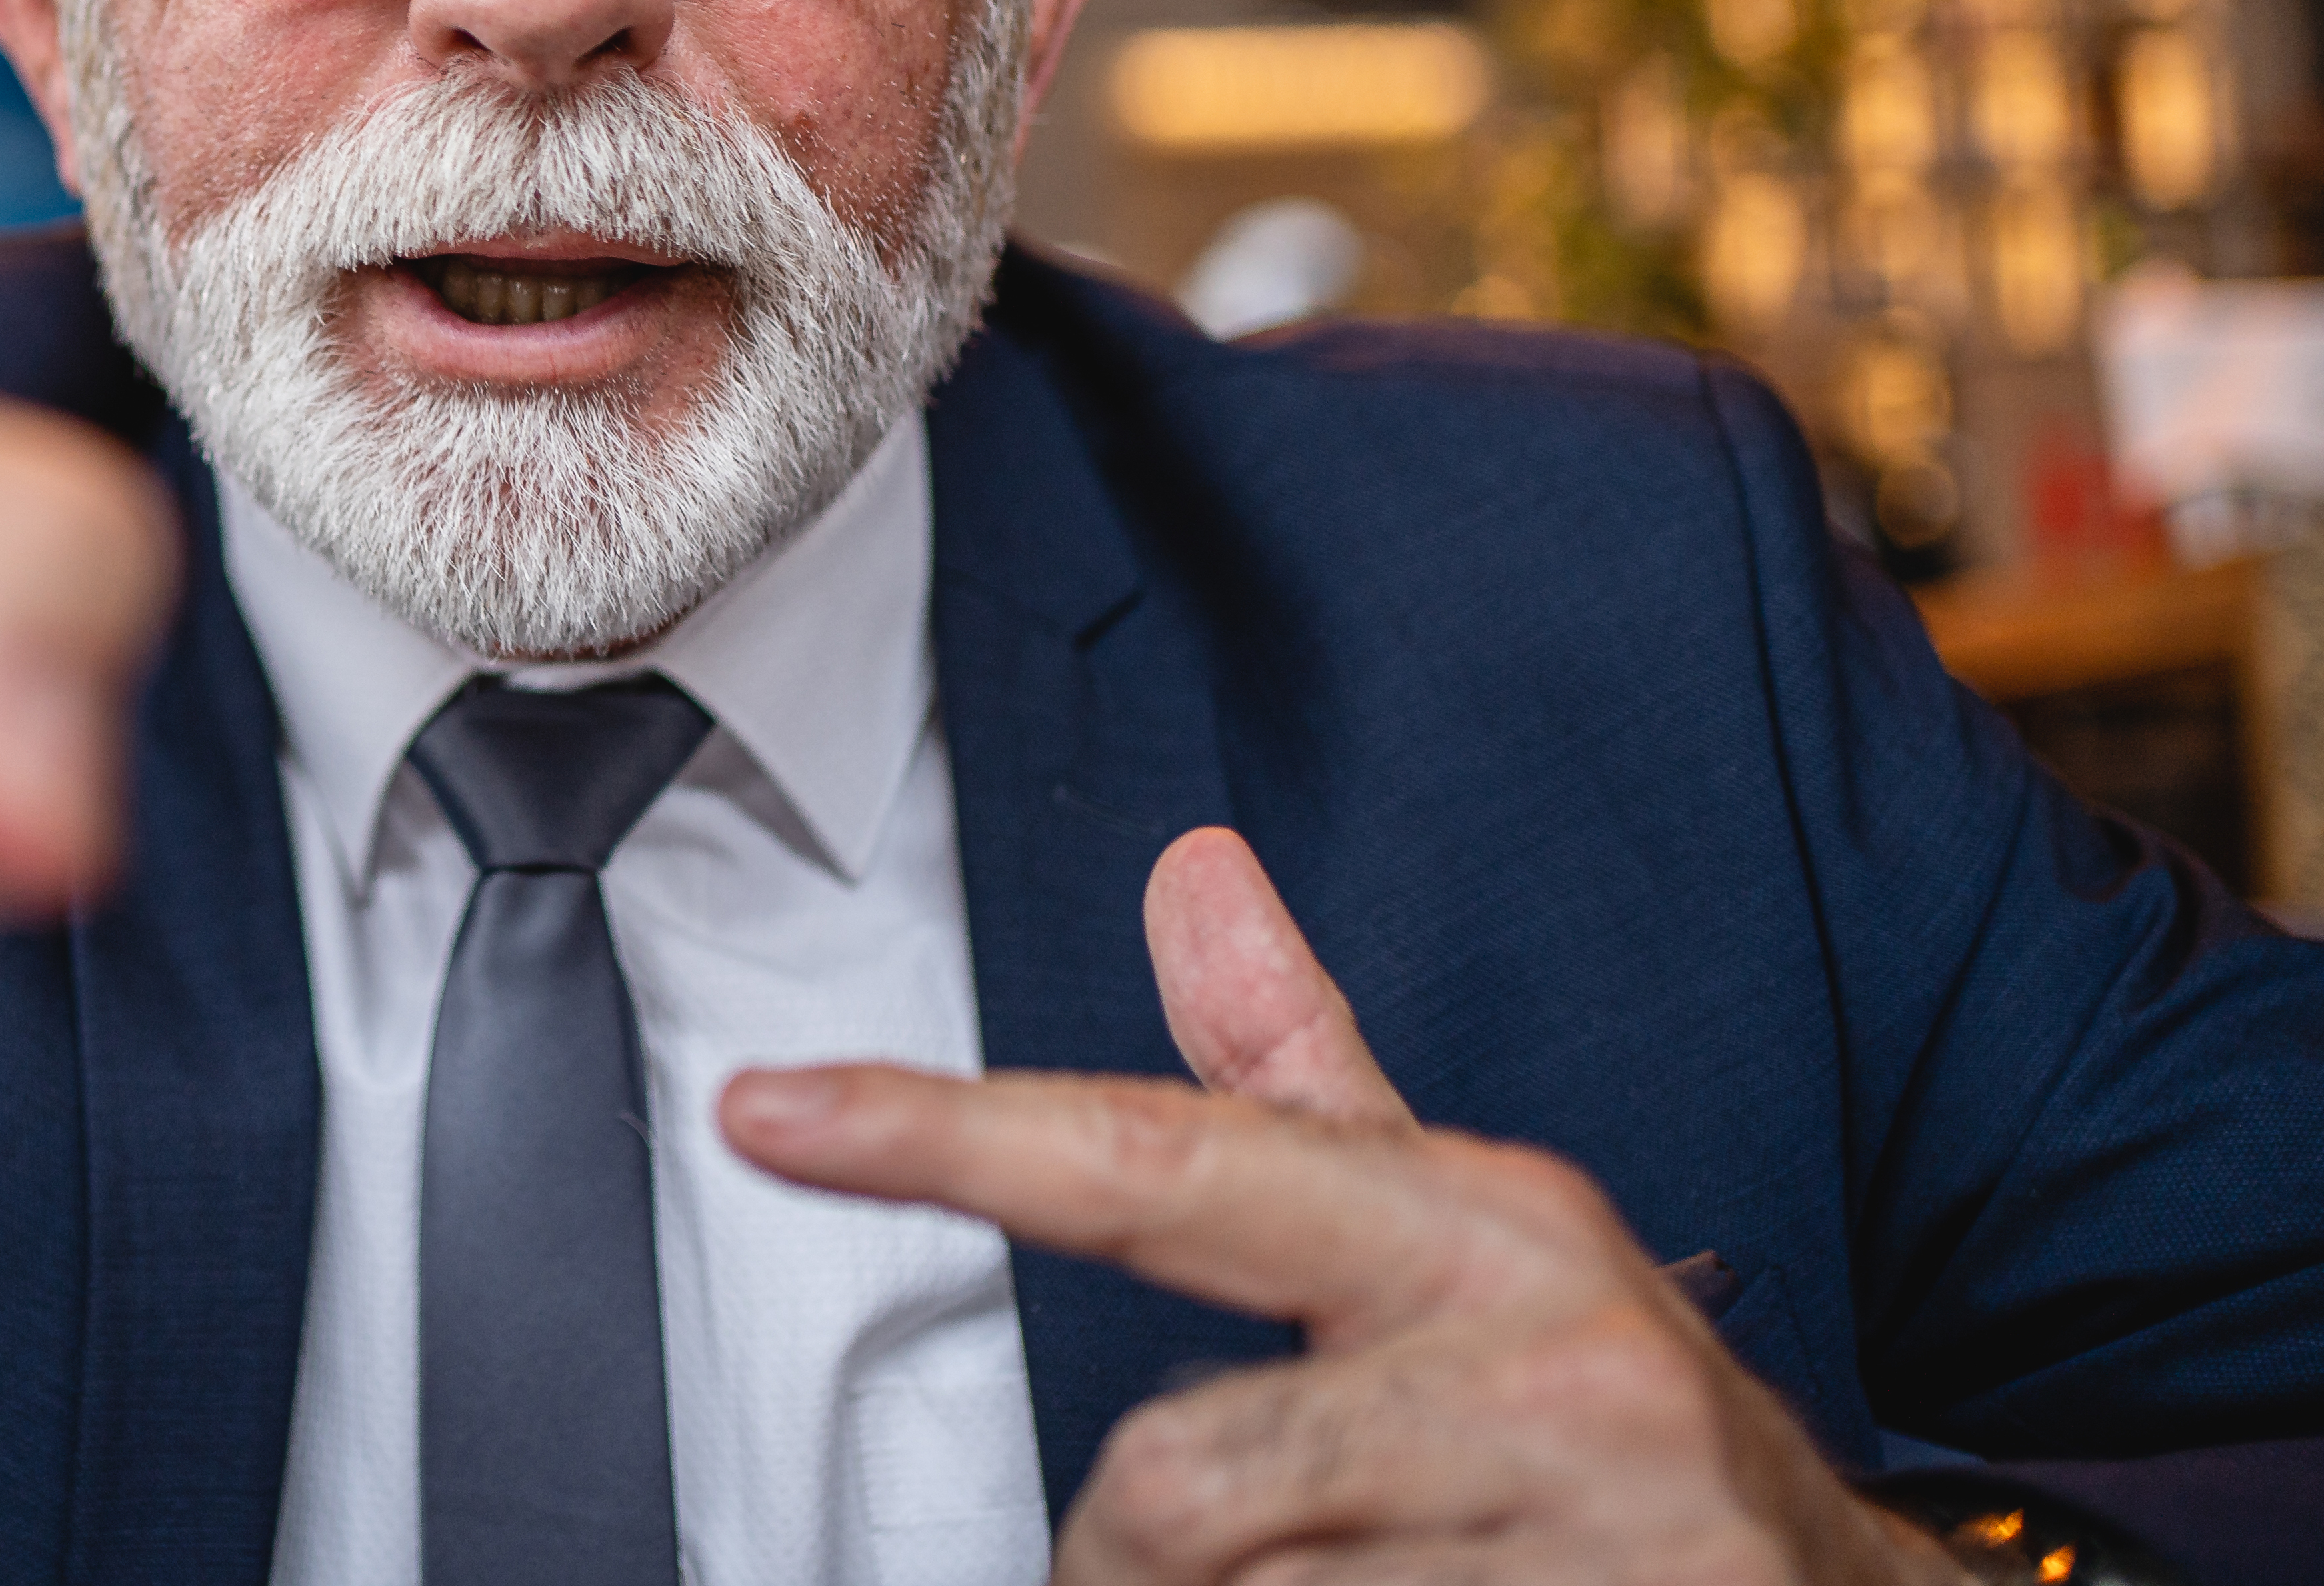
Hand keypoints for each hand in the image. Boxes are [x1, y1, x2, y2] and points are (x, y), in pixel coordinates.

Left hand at [720, 830, 1956, 1584]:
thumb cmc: (1617, 1426)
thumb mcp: (1478, 1236)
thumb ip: (1303, 1076)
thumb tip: (1190, 869)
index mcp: (1477, 1226)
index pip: (1154, 1158)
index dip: (944, 1133)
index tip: (767, 1112)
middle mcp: (1538, 1369)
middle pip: (1174, 1481)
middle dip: (1133, 1563)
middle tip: (1171, 1574)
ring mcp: (1583, 1540)